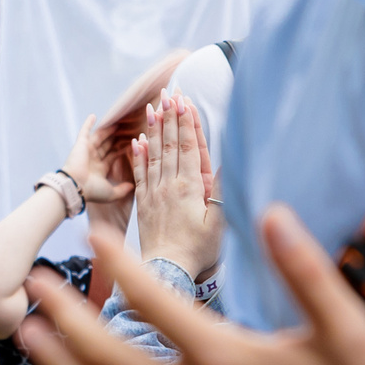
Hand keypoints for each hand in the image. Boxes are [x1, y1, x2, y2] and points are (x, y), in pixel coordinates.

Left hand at [20, 207, 364, 364]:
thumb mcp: (350, 328)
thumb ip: (308, 270)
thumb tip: (274, 212)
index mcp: (227, 360)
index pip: (155, 301)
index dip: (119, 264)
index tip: (93, 235)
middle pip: (107, 355)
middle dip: (65, 316)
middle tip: (34, 283)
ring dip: (62, 364)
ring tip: (30, 333)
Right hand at [59, 114, 130, 211]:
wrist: (75, 187)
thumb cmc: (92, 191)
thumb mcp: (111, 193)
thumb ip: (122, 190)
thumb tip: (133, 187)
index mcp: (100, 169)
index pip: (114, 156)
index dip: (123, 149)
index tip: (133, 141)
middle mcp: (94, 159)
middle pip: (108, 144)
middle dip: (117, 137)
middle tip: (128, 128)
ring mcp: (87, 151)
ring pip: (100, 137)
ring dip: (108, 129)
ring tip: (118, 121)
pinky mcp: (80, 144)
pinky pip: (84, 131)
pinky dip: (88, 123)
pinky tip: (94, 115)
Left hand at [131, 92, 218, 281]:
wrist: (167, 272)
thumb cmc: (198, 251)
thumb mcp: (219, 223)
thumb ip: (221, 192)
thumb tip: (228, 164)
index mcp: (189, 187)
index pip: (188, 146)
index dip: (187, 121)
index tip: (184, 99)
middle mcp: (169, 185)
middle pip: (170, 144)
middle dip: (170, 116)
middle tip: (169, 92)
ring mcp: (154, 193)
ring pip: (153, 154)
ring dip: (154, 129)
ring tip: (152, 107)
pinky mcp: (144, 203)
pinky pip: (139, 174)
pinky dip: (138, 155)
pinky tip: (136, 141)